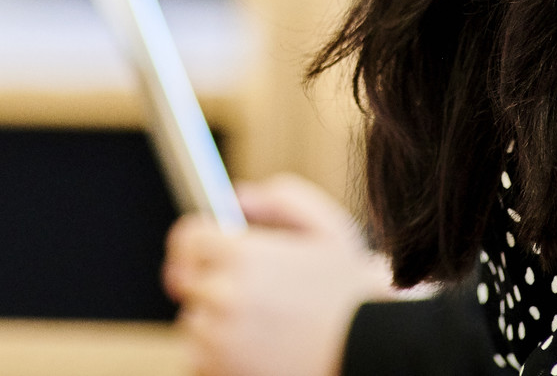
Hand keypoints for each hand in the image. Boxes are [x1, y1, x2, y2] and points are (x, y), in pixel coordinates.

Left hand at [162, 173, 397, 375]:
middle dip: (208, 280)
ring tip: (260, 323)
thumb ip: (278, 198)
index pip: (186, 237)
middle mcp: (222, 295)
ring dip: (214, 320)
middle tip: (245, 290)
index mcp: (241, 254)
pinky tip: (256, 349)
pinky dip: (218, 357)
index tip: (202, 251)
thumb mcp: (326, 227)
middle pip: (185, 281)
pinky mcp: (221, 374)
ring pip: (194, 322)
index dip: (194, 241)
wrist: (371, 351)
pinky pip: (200, 360)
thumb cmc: (351, 291)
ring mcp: (218, 340)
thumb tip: (234, 197)